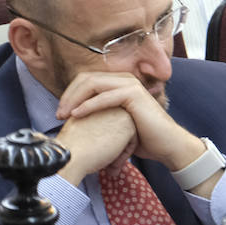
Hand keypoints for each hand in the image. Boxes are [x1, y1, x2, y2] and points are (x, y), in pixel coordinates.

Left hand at [56, 72, 201, 171]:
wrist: (167, 145)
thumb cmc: (143, 138)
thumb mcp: (117, 123)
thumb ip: (101, 114)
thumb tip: (77, 119)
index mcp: (119, 84)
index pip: (87, 81)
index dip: (70, 94)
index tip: (60, 114)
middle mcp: (124, 80)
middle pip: (87, 78)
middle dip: (68, 95)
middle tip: (58, 114)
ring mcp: (130, 85)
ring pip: (93, 83)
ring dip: (74, 98)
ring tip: (64, 114)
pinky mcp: (134, 94)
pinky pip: (104, 96)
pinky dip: (88, 105)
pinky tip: (77, 115)